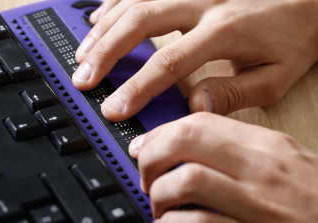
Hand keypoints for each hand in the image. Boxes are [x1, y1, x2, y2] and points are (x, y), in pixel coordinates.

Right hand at [73, 0, 317, 121]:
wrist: (306, 1)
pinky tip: (99, 18)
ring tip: (83, 55)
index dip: (137, 87)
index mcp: (223, 31)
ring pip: (135, 3)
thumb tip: (194, 106)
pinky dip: (115, 3)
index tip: (115, 108)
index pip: (168, 62)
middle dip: (106, 54)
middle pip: (140, 23)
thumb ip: (234, 93)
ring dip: (105, 30)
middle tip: (84, 79)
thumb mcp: (275, 76)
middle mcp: (202, 3)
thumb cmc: (291, 38)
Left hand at [127, 112, 317, 221]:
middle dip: (151, 156)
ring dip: (160, 193)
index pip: (199, 122)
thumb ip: (237, 152)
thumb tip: (187, 150)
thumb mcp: (283, 165)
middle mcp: (261, 170)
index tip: (144, 147)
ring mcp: (258, 205)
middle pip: (185, 141)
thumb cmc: (312, 201)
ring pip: (185, 180)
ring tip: (160, 205)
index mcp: (267, 147)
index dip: (160, 134)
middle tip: (146, 175)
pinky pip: (197, 222)